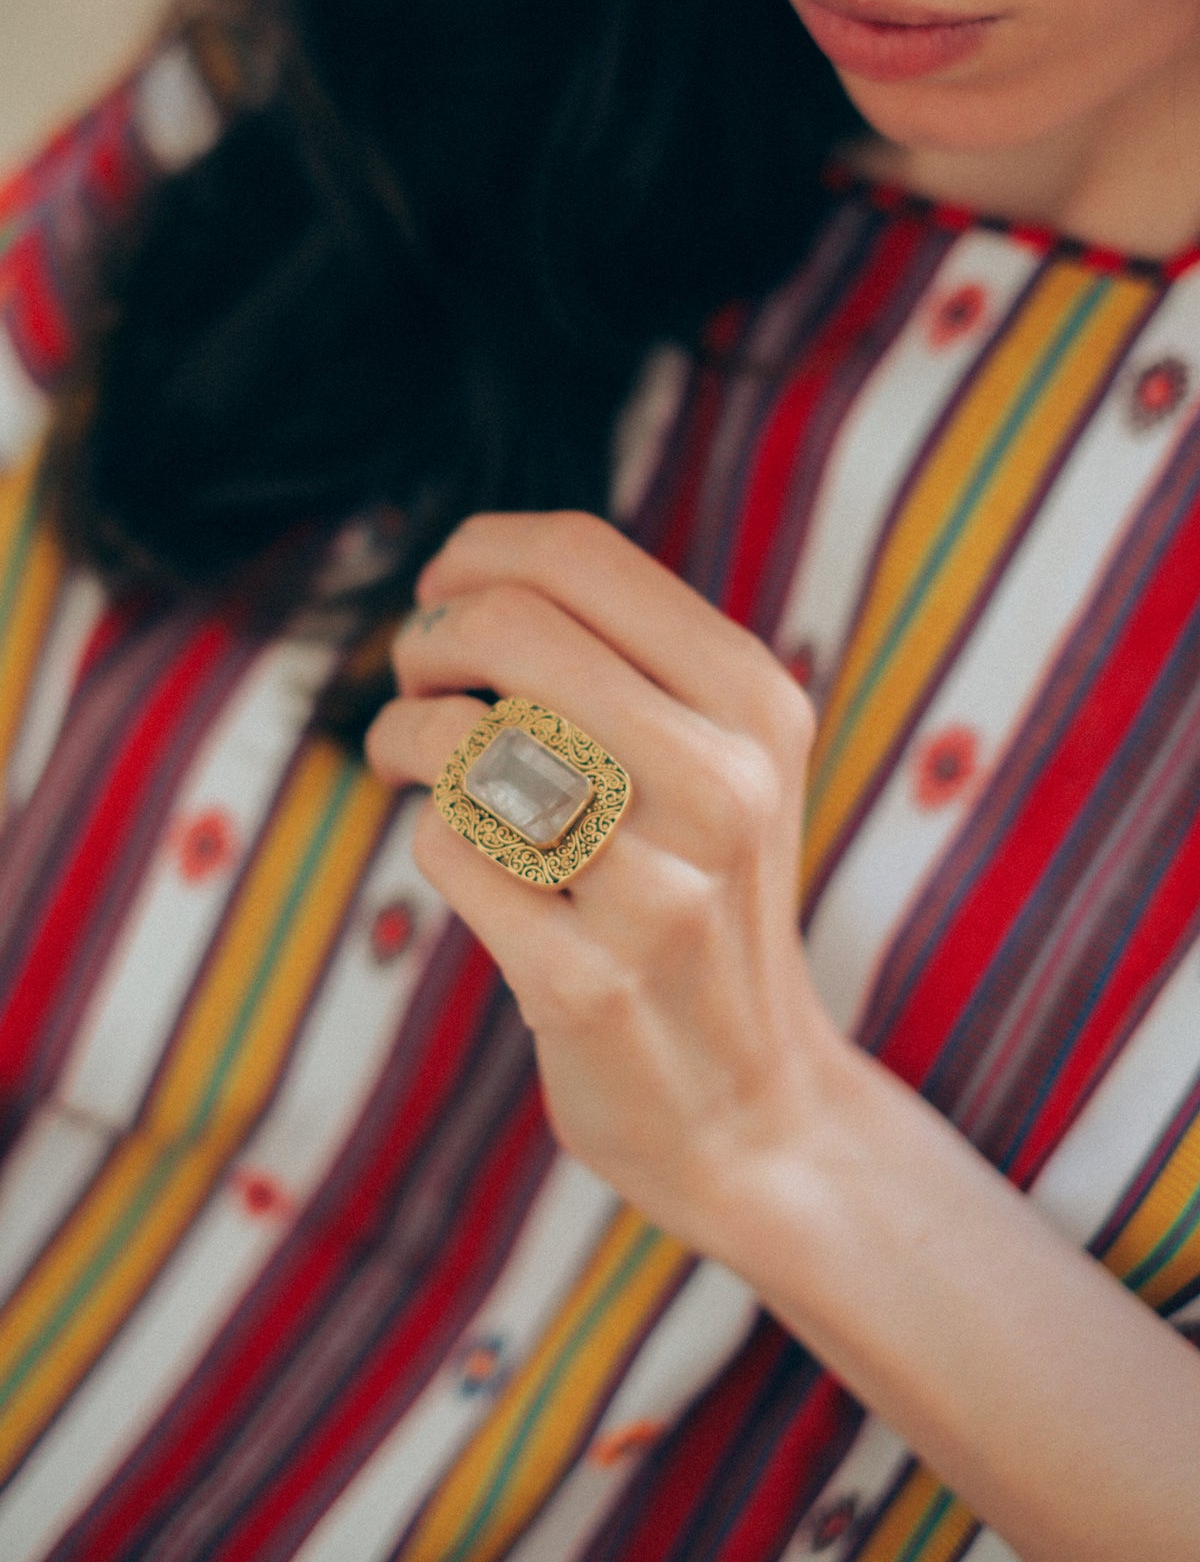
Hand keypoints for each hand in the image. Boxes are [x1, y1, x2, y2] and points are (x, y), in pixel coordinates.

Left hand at [365, 509, 841, 1246]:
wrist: (748, 1104)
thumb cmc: (699, 895)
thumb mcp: (722, 758)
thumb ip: (626, 658)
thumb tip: (470, 573)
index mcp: (757, 701)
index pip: (578, 555)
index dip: (477, 554)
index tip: (443, 593)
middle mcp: (726, 784)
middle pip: (509, 628)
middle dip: (426, 641)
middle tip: (415, 680)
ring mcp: (660, 891)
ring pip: (466, 742)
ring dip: (404, 738)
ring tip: (406, 759)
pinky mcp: (586, 983)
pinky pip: (450, 852)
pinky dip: (436, 840)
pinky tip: (468, 863)